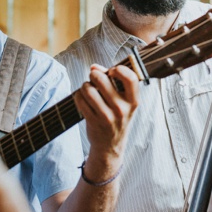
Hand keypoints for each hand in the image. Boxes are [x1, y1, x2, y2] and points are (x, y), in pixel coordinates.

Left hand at [75, 64, 139, 179]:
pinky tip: (83, 99)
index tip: (112, 71)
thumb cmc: (116, 116)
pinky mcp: (93, 121)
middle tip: (94, 78)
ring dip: (84, 86)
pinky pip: (80, 100)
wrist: (110, 144)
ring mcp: (107, 116)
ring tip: (87, 90)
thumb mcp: (122, 101)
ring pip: (88, 89)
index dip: (119, 69)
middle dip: (94, 75)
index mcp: (133, 101)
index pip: (131, 78)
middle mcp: (122, 109)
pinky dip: (78, 96)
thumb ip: (111, 81)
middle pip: (102, 79)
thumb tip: (93, 67)